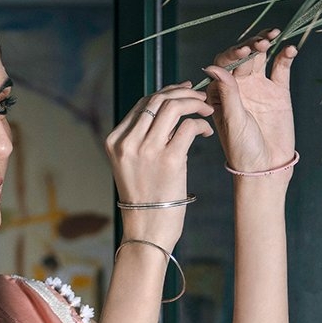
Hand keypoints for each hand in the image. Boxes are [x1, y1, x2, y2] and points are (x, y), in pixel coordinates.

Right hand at [104, 82, 213, 249]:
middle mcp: (128, 143)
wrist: (147, 231)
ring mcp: (147, 151)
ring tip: (206, 109)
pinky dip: (201, 124)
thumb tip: (166, 112)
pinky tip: (206, 131)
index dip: (165, 92)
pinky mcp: (169, 160)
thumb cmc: (144, 200)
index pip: (142, 104)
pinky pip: (189, 126)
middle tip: (199, 96)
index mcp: (115, 142)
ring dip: (194, 103)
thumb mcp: (131, 166)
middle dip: (182, 92)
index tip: (182, 91)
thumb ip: (141, 140)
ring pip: (173, 107)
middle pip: (157, 100)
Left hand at [202, 29, 296, 174]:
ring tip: (272, 37)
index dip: (233, 54)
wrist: (266, 167)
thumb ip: (227, 93)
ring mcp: (259, 87)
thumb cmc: (243, 149)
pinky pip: (281, 67)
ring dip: (265, 44)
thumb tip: (211, 66)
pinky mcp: (279, 91)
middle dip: (250, 45)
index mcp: (220, 92)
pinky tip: (290, 49)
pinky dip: (285, 56)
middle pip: (243, 56)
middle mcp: (238, 86)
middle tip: (260, 43)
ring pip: (261, 58)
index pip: (223, 64)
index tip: (243, 52)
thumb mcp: (233, 120)